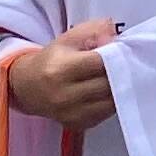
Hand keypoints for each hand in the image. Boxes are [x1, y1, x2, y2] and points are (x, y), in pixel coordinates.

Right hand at [5, 21, 121, 130]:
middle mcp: (64, 95)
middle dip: (121, 72)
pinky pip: (106, 114)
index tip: (124, 50)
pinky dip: (112, 101)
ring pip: (112, 101)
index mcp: (60, 70)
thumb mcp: (69, 38)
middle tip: (127, 63)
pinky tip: (108, 91)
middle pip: (108, 84)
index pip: (100, 63)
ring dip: (120, 88)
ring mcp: (71, 113)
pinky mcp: (77, 125)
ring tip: (120, 77)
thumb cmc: (53, 60)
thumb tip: (116, 38)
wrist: (28, 88)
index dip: (117, 55)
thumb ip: (95, 31)